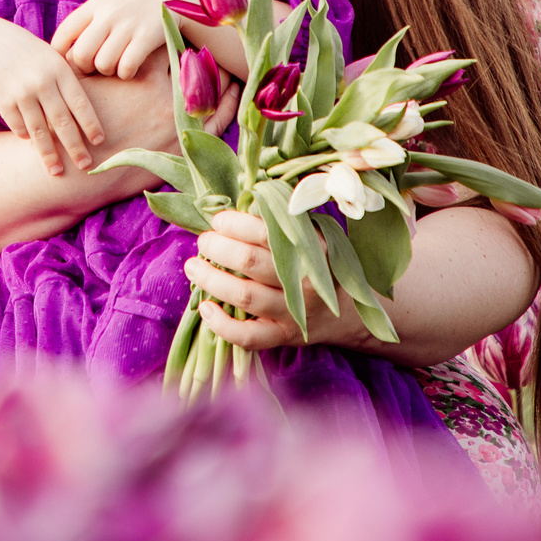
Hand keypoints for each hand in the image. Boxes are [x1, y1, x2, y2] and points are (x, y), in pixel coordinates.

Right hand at [0, 17, 106, 176]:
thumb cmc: (29, 53)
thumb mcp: (51, 57)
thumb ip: (69, 80)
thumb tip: (89, 113)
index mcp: (59, 69)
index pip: (79, 102)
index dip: (90, 124)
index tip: (100, 142)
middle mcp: (41, 82)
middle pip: (62, 122)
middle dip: (75, 147)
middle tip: (86, 166)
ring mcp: (21, 93)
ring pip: (39, 131)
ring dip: (49, 154)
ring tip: (57, 172)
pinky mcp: (3, 102)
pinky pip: (20, 128)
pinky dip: (27, 137)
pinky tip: (33, 143)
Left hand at [50, 0, 191, 80]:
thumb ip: (90, 17)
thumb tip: (64, 45)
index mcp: (96, 4)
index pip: (64, 34)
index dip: (60, 54)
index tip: (67, 62)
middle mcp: (108, 14)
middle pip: (81, 54)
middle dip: (85, 67)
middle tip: (95, 67)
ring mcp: (128, 25)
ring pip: (103, 64)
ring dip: (108, 71)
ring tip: (115, 65)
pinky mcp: (147, 37)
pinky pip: (126, 67)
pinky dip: (126, 73)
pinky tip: (131, 68)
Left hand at [183, 209, 363, 351]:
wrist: (347, 311)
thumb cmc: (315, 265)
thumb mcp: (310, 237)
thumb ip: (280, 223)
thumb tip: (236, 204)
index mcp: (309, 249)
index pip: (265, 232)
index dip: (235, 224)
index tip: (218, 221)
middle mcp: (303, 281)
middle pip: (249, 262)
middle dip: (217, 248)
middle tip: (204, 241)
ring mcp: (293, 311)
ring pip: (244, 296)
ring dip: (211, 279)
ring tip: (193, 266)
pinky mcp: (283, 335)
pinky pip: (248, 336)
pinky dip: (222, 325)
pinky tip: (205, 308)